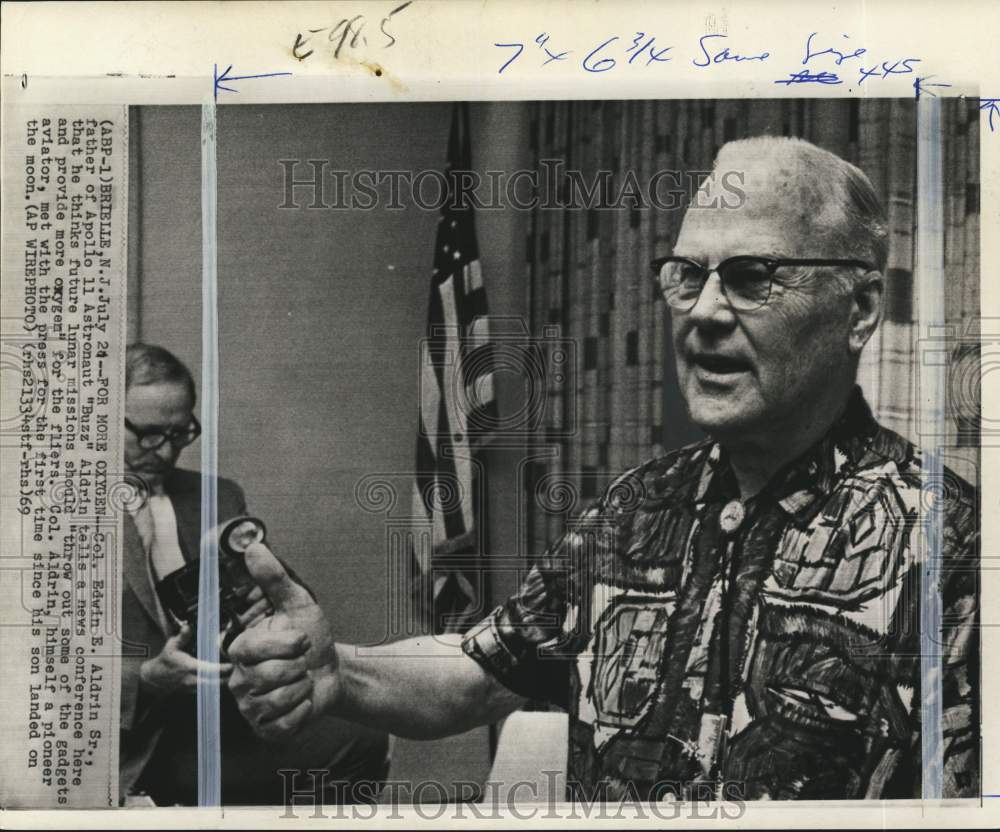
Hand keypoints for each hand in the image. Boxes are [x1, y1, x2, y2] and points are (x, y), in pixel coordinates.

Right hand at [139, 622, 231, 695]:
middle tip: (240, 665)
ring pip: (216, 687)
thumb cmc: (164, 662)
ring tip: (236, 670)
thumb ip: (181, 637)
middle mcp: (194, 681)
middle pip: (218, 682)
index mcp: (189, 668)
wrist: (153, 680)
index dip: (224, 668)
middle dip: (230, 675)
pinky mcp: (196, 692)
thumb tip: (188, 626)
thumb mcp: (170, 647)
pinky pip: (212, 690)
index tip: (235, 662)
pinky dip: (220, 683)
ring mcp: (195, 689)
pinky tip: (226, 676)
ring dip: (226, 680)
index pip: (211, 670)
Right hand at [228, 542, 339, 740]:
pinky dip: (304, 712)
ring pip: (278, 701)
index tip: (302, 639)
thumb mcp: (298, 603)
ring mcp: (250, 706)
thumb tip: (253, 547)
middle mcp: (238, 678)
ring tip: (303, 680)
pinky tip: (304, 702)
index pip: (256, 649)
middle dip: (299, 667)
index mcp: (240, 648)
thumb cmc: (311, 636)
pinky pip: (284, 726)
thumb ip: (274, 577)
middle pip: (269, 677)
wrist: (330, 669)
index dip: (289, 644)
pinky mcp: (265, 728)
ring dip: (303, 689)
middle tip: (302, 663)